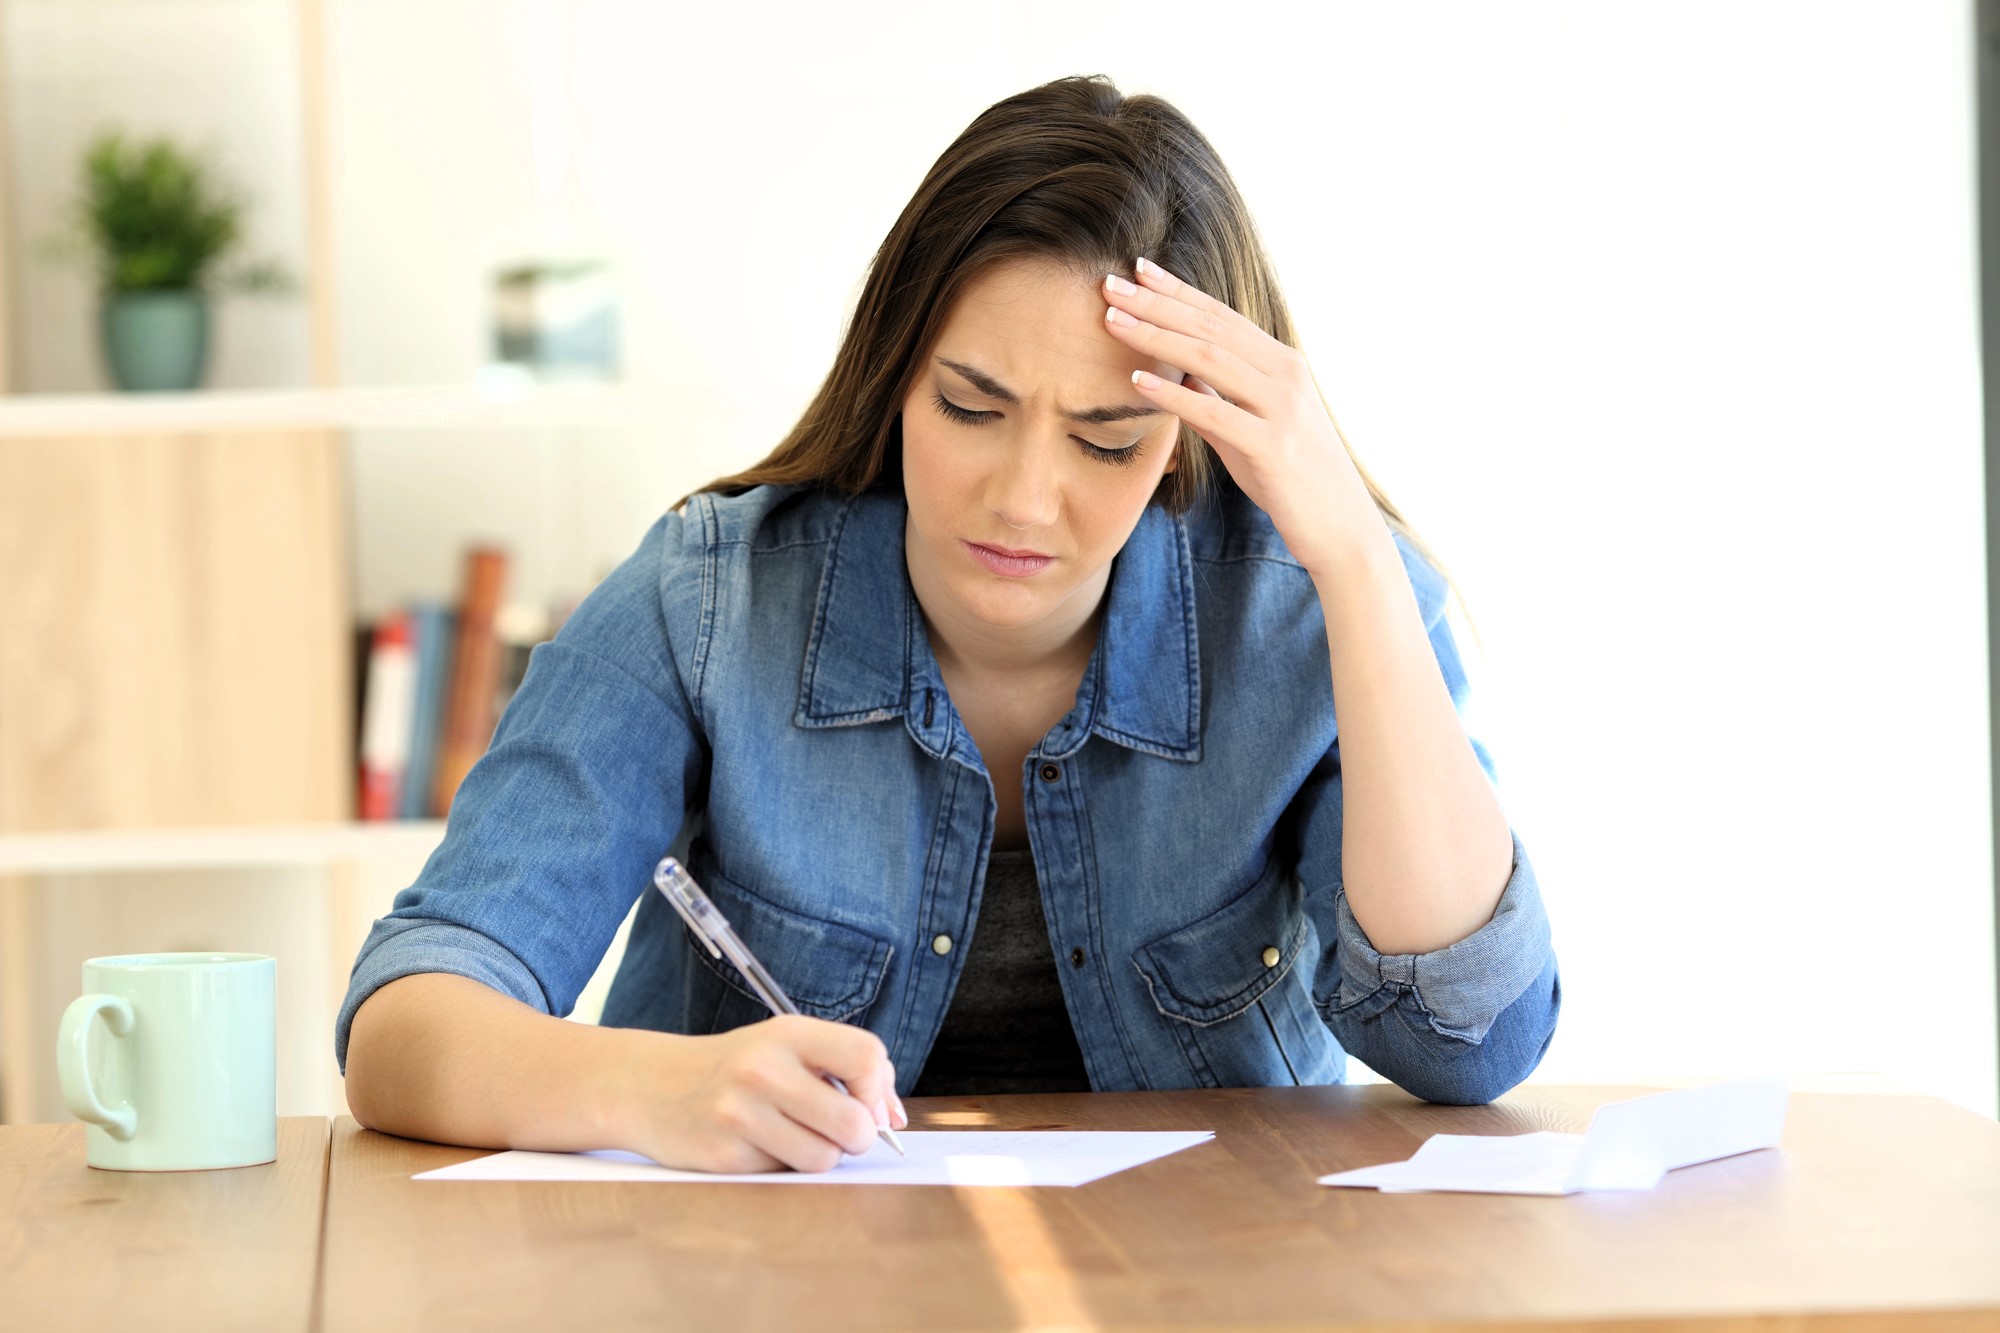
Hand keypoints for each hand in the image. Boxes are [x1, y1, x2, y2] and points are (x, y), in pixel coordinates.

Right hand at [618, 1015, 907, 1173]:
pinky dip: (780, 1166)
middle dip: (857, 1137)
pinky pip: (784, 1175)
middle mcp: (764, 1069)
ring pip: (824, 1159)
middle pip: (854, 1123)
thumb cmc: (736, 1069)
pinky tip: (755, 1144)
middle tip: (836, 1131)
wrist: (651, 1086)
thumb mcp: (785, 1048)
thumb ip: (844, 1071)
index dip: (879, 1089)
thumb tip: (895, 1119)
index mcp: (788, 1033)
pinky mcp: (724, 1156)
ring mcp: (740, 1114)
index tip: (868, 1104)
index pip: (867, 1056)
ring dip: (819, 1156)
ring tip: (791, 1135)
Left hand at [1101, 258, 1386, 575]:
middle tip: (1110, 284)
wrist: (1340, 528)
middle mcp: (1286, 375)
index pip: (1221, 317)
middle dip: (1157, 303)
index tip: (1138, 269)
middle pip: (1211, 328)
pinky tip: (1139, 382)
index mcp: (1282, 364)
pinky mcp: (1273, 446)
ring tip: (1113, 321)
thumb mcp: (1249, 431)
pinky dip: (1175, 395)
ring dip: (1158, 337)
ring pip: (1212, 360)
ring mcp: (1282, 409)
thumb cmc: (1291, 480)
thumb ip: (1217, 401)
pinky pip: (1216, 413)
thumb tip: (1180, 376)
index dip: (1178, 291)